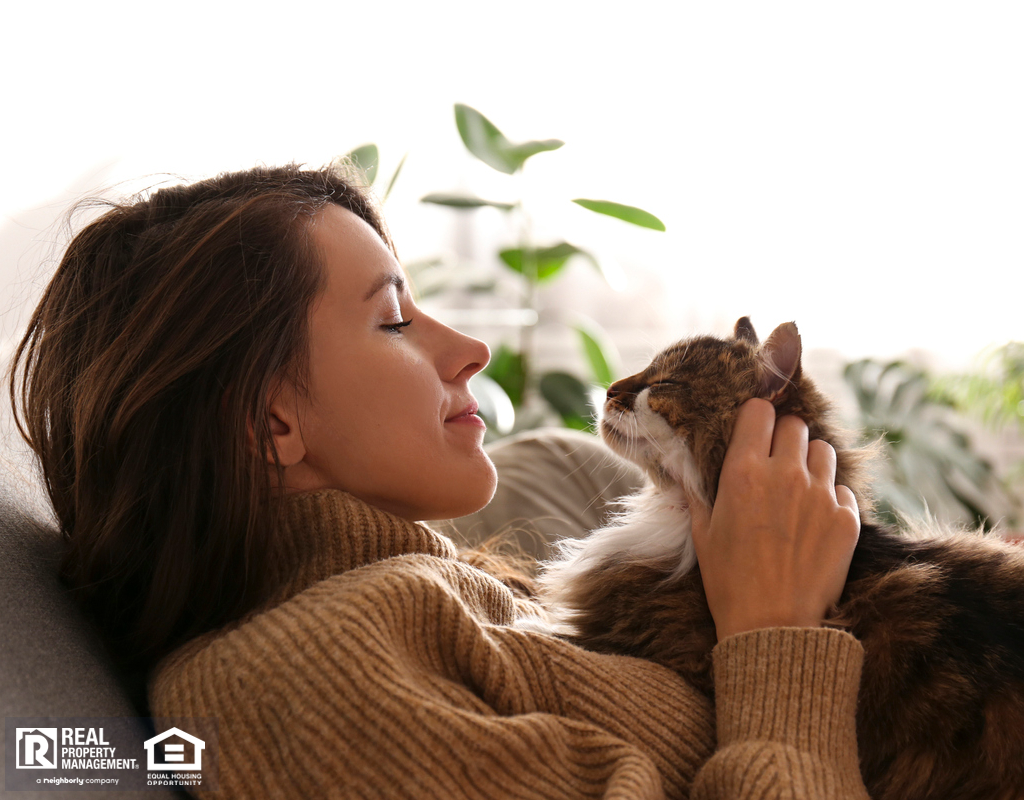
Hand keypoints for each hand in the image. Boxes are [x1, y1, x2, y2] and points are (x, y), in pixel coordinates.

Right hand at [690, 398, 859, 640]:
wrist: (772, 627)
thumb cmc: (728, 581)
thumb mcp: (702, 532)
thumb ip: (697, 490)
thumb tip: (681, 464)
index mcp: (743, 472)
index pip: (759, 411)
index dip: (755, 419)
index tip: (753, 432)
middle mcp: (785, 475)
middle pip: (794, 425)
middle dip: (784, 438)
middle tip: (776, 462)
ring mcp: (820, 495)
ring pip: (824, 450)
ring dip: (811, 463)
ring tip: (798, 490)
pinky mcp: (848, 518)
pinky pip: (843, 489)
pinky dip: (831, 498)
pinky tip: (815, 522)